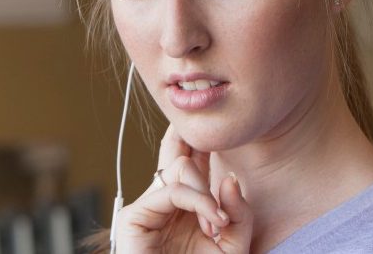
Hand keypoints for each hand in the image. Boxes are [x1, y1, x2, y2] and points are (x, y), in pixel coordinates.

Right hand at [113, 125, 252, 252]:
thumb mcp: (234, 246)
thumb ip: (238, 214)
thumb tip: (230, 180)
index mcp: (186, 208)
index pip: (191, 163)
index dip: (199, 142)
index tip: (215, 129)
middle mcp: (165, 204)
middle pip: (178, 154)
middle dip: (199, 147)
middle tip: (216, 147)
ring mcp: (148, 209)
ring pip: (180, 169)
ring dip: (206, 195)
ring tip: (217, 224)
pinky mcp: (133, 218)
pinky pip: (172, 191)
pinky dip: (198, 203)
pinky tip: (211, 221)